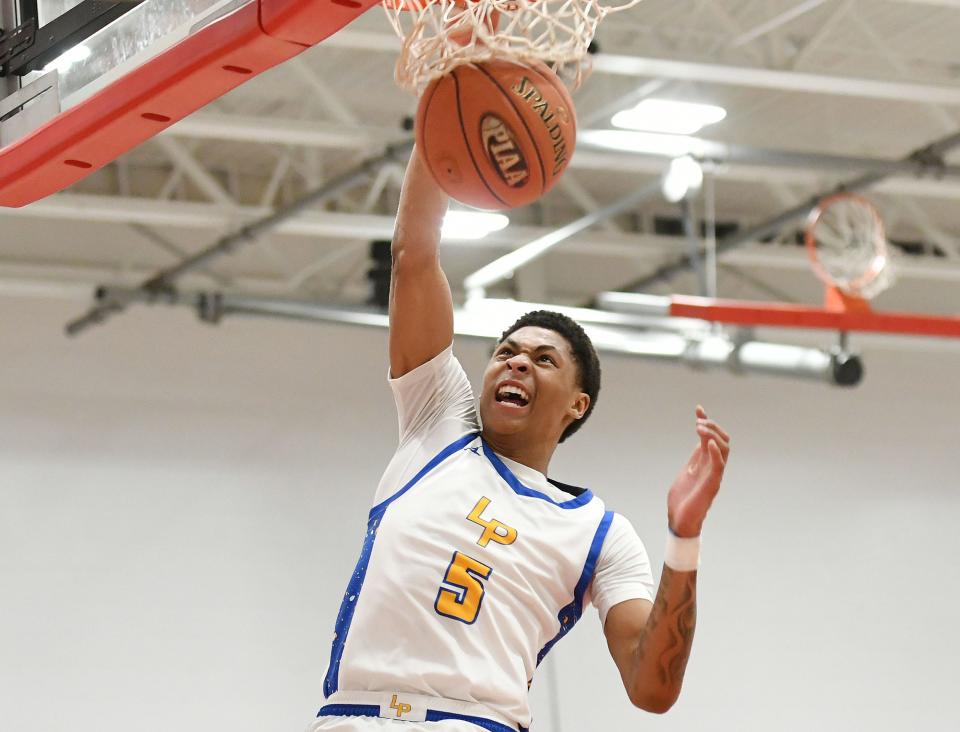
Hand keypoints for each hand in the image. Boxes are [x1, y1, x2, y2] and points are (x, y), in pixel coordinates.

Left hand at [667, 406, 729, 537]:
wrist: (680, 522)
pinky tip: (706, 442)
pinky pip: (719, 465)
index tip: (698, 409)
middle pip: (722, 440)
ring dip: (712, 435)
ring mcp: (714, 475)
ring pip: (723, 449)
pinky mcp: (712, 484)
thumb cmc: (682, 501)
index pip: (710, 437)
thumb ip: (694, 459)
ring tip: (699, 428)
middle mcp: (713, 467)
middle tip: (698, 421)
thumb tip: (700, 444)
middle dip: (712, 426)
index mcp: (705, 463)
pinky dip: (715, 452)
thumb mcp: (686, 473)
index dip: (706, 422)